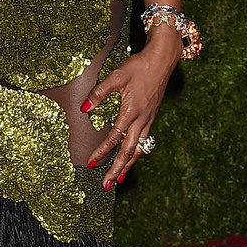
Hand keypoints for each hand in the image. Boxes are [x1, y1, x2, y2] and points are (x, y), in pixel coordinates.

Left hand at [82, 25, 180, 189]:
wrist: (162, 60)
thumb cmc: (139, 66)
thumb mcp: (116, 76)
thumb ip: (99, 93)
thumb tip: (84, 107)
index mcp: (131, 111)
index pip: (114, 137)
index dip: (101, 152)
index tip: (90, 163)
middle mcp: (142, 120)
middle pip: (129, 152)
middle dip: (117, 170)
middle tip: (107, 185)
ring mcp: (149, 120)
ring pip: (139, 149)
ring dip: (128, 165)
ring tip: (120, 179)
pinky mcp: (152, 117)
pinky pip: (145, 141)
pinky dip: (137, 153)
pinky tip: (133, 158)